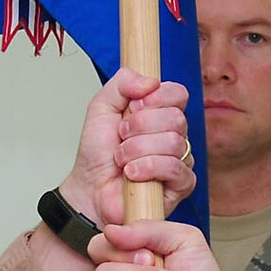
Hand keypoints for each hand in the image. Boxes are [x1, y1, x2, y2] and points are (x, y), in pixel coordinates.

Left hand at [62, 69, 194, 226]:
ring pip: (174, 143)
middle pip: (176, 118)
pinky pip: (176, 168)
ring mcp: (180, 160)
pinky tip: (132, 173)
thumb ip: (122, 83)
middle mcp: (174, 135)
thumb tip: (150, 81)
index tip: (133, 107)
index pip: (178, 94)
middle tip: (121, 137)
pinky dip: (148, 168)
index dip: (156, 98)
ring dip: (138, 150)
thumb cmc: (97, 154)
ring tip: (122, 159)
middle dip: (140, 127)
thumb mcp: (101, 107)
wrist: (89, 189)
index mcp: (160, 114)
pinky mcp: (181, 185)